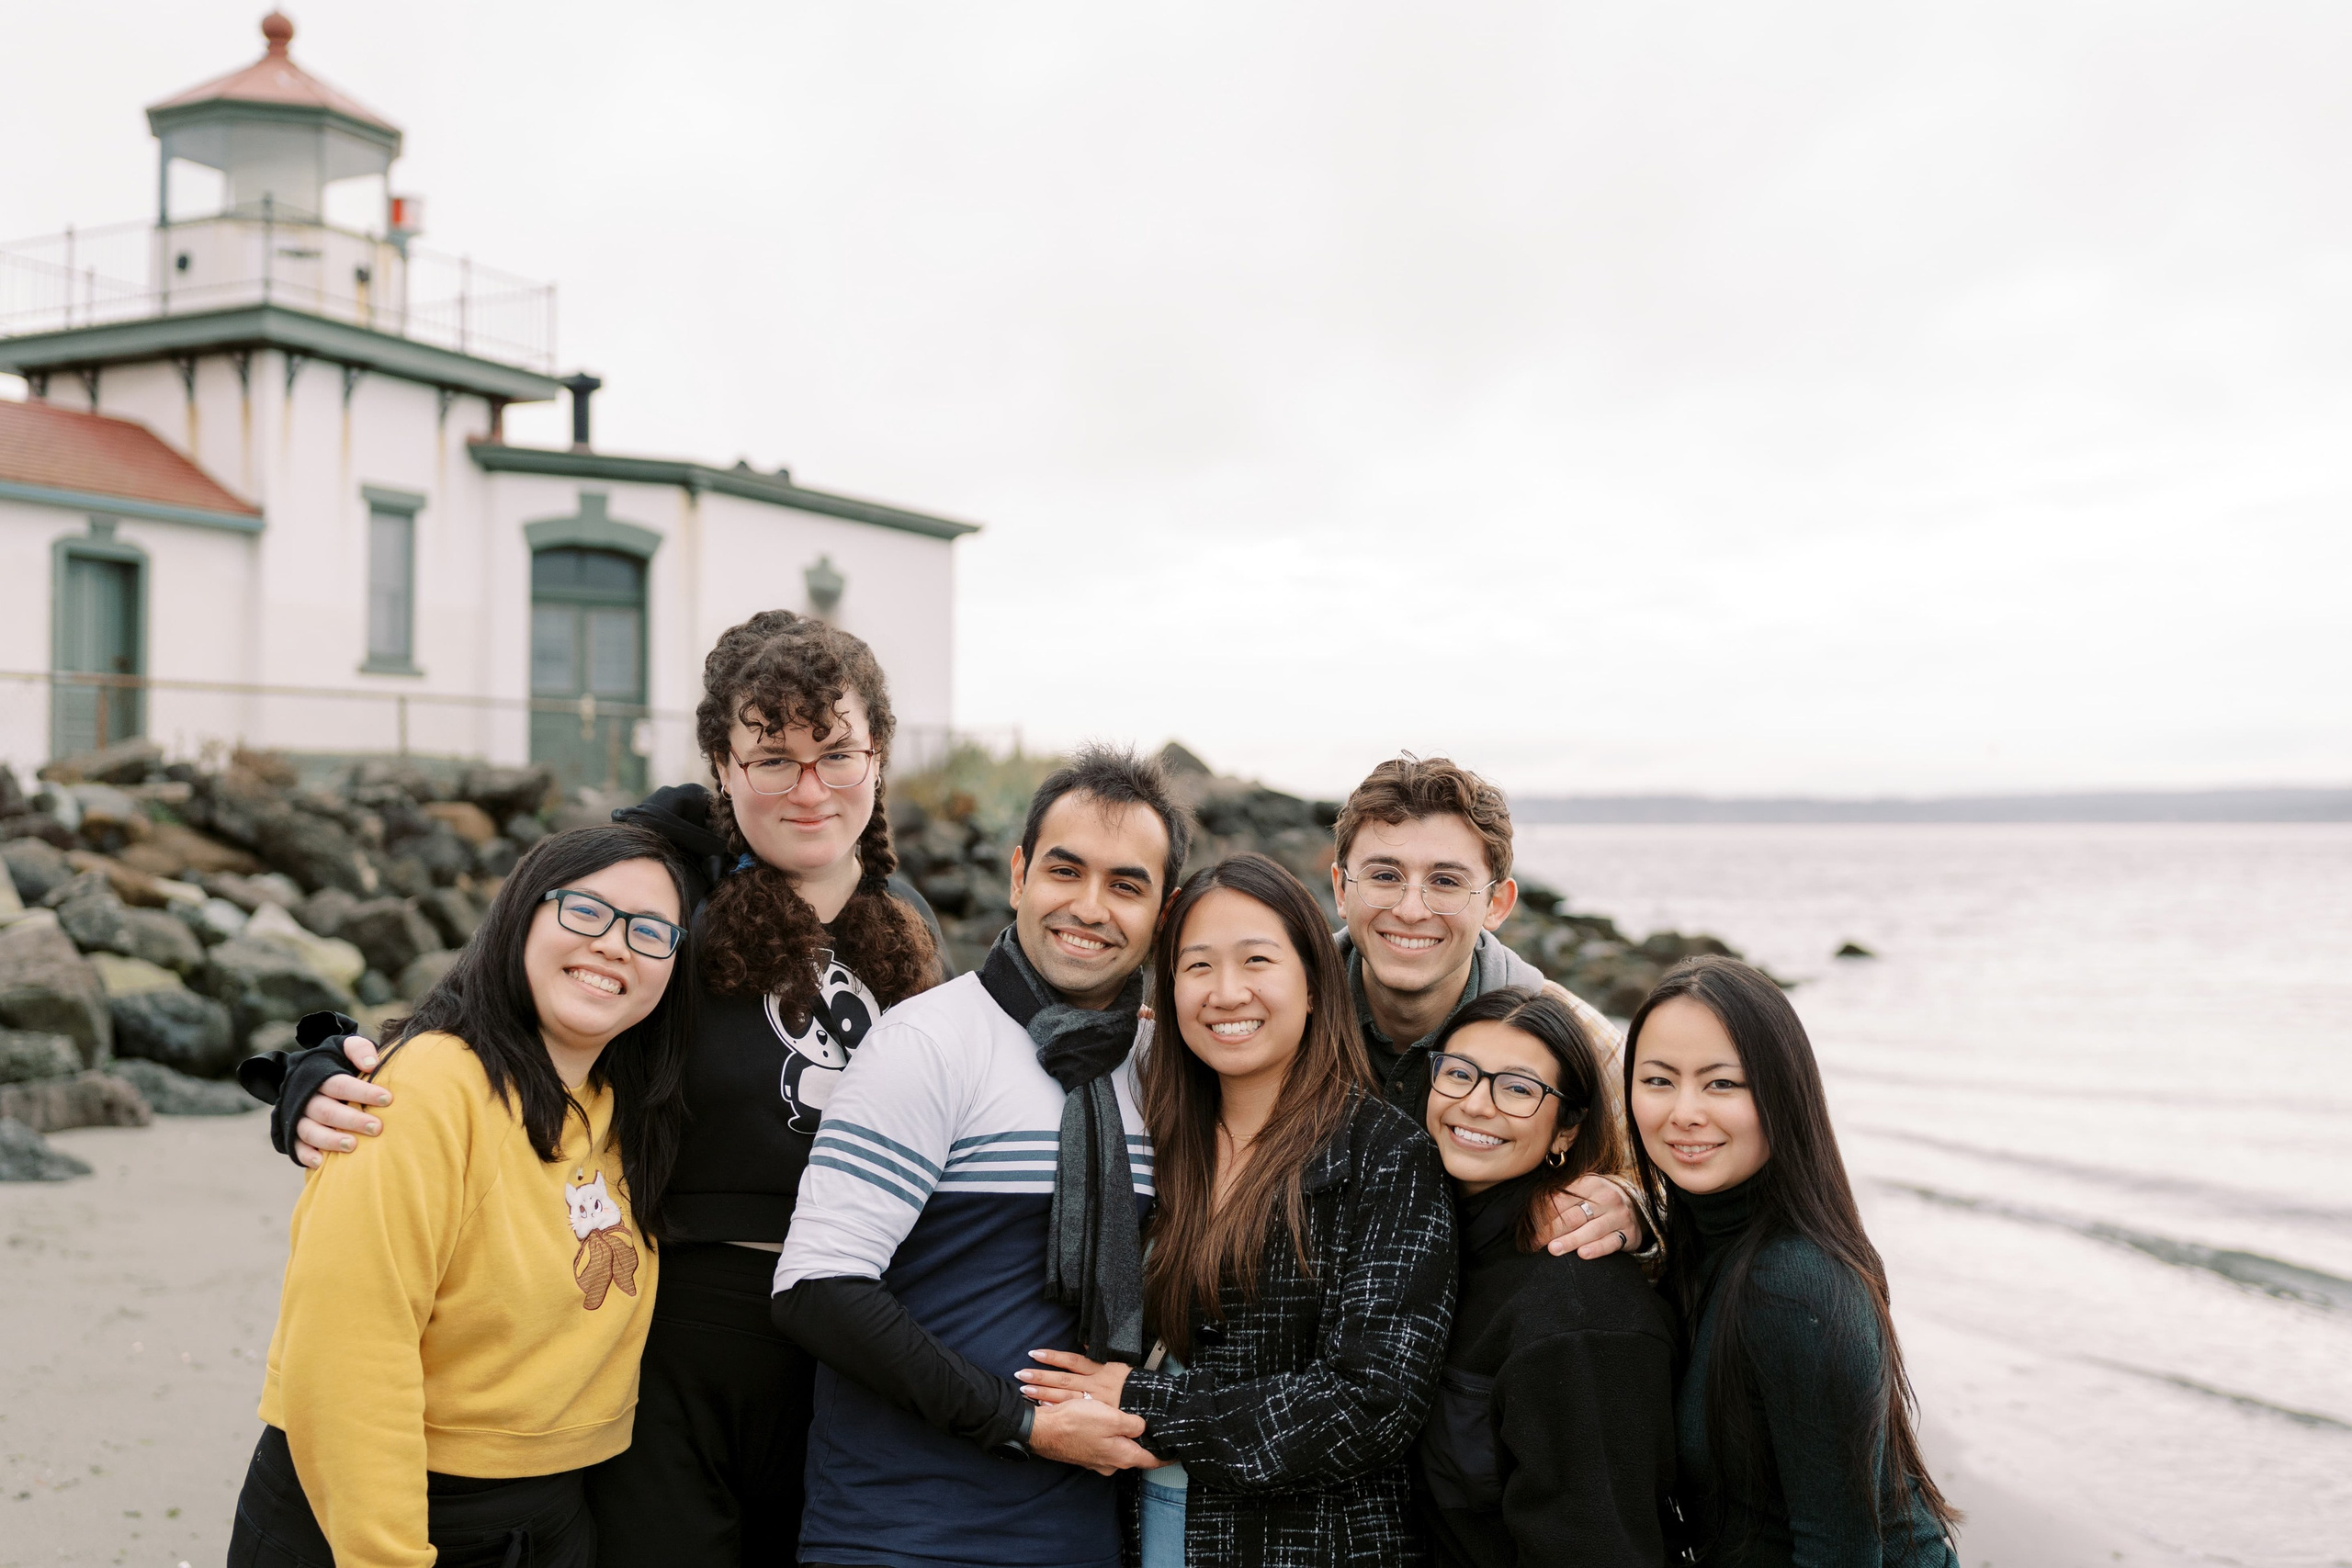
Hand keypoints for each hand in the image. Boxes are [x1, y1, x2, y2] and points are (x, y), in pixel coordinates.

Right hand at [292, 1036, 391, 1169]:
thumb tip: (372, 1064)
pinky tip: (321, 1163)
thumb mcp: (345, 1048)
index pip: (340, 1084)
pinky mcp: (291, 1134)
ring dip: (330, 1140)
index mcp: (319, 1076)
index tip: (387, 1099)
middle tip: (377, 1128)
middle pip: (327, 1110)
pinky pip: (296, 1147)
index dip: (362, 1092)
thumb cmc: (337, 1064)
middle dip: (352, 1120)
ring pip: (310, 1130)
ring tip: (353, 1146)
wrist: (307, 1076)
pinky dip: (307, 1155)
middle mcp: (306, 1098)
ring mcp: (297, 1117)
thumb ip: (359, 1050)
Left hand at [1017, 1348, 1130, 1407]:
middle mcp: (1095, 1384)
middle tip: (1021, 1374)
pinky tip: (1042, 1409)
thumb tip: (1086, 1341)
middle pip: (1063, 1380)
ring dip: (1043, 1394)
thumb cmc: (1135, 1382)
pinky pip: (1075, 1413)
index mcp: (1100, 1369)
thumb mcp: (1121, 1362)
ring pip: (1065, 1397)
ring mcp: (1094, 1402)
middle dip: (1041, 1377)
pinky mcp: (1097, 1416)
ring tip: (1025, 1391)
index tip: (1034, 1353)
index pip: (1072, 1361)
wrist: (1153, 1403)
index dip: (1052, 1357)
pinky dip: (1058, 1410)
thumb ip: (1101, 1353)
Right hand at [1025, 1392, 1154, 1474]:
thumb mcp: (1111, 1418)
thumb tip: (1144, 1427)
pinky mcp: (1085, 1453)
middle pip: (1135, 1453)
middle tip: (1155, 1427)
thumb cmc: (1076, 1423)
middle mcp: (1111, 1463)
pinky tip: (1105, 1421)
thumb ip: (1133, 1423)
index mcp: (1122, 1456)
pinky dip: (1108, 1435)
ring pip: (1118, 1448)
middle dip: (1144, 1442)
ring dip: (1124, 1436)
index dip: (1167, 1456)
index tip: (1178, 1452)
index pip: (1152, 1461)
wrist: (1042, 1429)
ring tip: (1130, 1420)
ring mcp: (1096, 1460)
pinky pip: (1104, 1444)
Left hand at [1538, 1173, 1643, 1258]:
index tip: (1530, 1225)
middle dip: (1552, 1230)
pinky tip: (1582, 1254)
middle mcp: (1607, 1198)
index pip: (1562, 1198)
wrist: (1635, 1207)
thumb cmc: (1599, 1199)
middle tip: (1535, 1242)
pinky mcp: (1628, 1234)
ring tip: (1553, 1249)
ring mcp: (1619, 1216)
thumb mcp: (1584, 1188)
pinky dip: (1596, 1249)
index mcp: (1591, 1182)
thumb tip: (1532, 1207)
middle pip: (1574, 1216)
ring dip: (1570, 1241)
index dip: (1543, 1213)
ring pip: (1591, 1230)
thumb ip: (1563, 1193)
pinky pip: (1610, 1243)